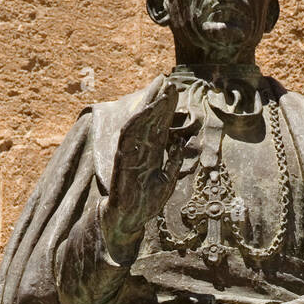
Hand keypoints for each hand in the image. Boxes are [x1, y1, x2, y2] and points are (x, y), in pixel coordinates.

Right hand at [100, 76, 188, 262]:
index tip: (177, 93)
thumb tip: (181, 143)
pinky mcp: (123, 158)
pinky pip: (128, 136)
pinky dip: (137, 121)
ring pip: (140, 123)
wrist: (130, 220)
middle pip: (151, 120)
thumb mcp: (168, 181)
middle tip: (171, 83)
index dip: (168, 110)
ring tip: (161, 91)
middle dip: (160, 102)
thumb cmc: (147, 203)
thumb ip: (175, 163)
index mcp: (151, 153)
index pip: (160, 126)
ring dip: (150, 106)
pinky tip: (147, 109)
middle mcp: (141, 149)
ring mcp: (131, 152)